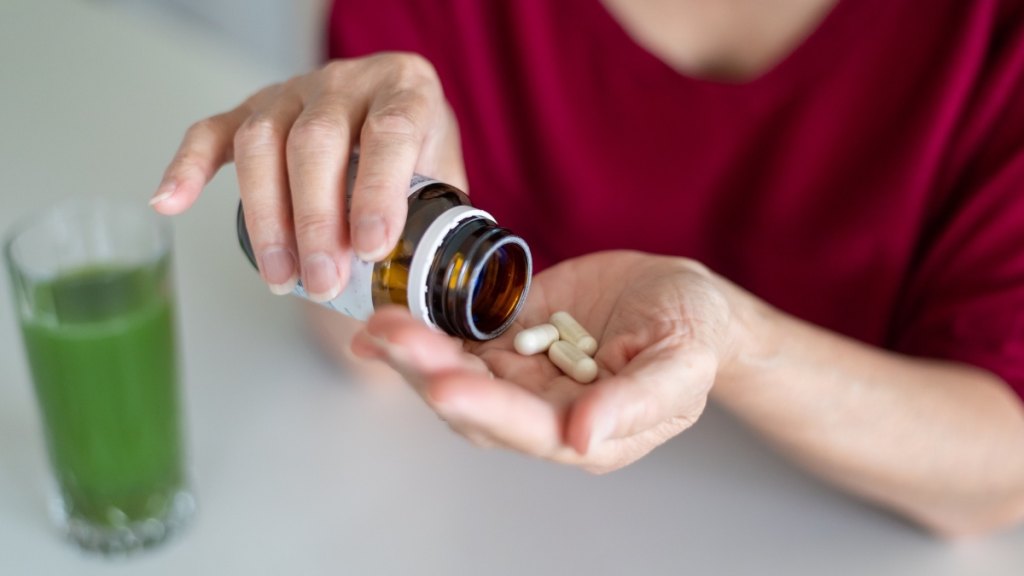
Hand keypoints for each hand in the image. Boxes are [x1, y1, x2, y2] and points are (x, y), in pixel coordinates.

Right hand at [151, 53, 464, 299]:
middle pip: (316, 142)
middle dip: (317, 220)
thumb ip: (440, 227)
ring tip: (281, 279)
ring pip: (263, 141)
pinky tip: (171, 202)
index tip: (372, 248)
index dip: (378, 192)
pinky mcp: (253, 107)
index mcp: (406, 90)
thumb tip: (424, 308)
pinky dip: (188, 165)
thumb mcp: (446, 178)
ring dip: (267, 215)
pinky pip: (213, 129)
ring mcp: (294, 90)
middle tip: (323, 282)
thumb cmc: (420, 153)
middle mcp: (347, 81)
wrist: (394, 107)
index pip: (390, 133)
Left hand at [352, 251, 741, 472]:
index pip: (529, 426)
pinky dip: (420, 334)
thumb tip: (584, 436)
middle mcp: (545, 409)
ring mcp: (522, 374)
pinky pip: (458, 340)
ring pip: (458, 373)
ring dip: (415, 353)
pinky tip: (382, 326)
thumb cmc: (694, 331)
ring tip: (381, 323)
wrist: (682, 294)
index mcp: (590, 428)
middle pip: (477, 403)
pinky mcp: (509, 337)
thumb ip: (637, 400)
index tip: (445, 382)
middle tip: (392, 335)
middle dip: (429, 370)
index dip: (487, 407)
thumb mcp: (683, 361)